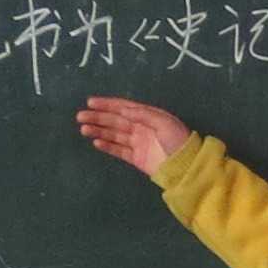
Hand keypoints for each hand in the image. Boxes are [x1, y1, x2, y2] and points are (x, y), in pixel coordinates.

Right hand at [77, 98, 192, 175]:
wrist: (187, 166)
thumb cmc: (178, 140)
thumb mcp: (163, 122)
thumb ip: (143, 114)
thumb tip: (123, 109)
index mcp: (148, 116)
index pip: (124, 107)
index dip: (107, 104)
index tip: (90, 102)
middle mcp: (141, 128)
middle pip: (115, 120)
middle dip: (98, 117)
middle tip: (80, 116)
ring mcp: (138, 143)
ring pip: (114, 134)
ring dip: (99, 130)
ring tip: (84, 129)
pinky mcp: (136, 158)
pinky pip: (119, 150)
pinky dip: (107, 146)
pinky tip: (96, 142)